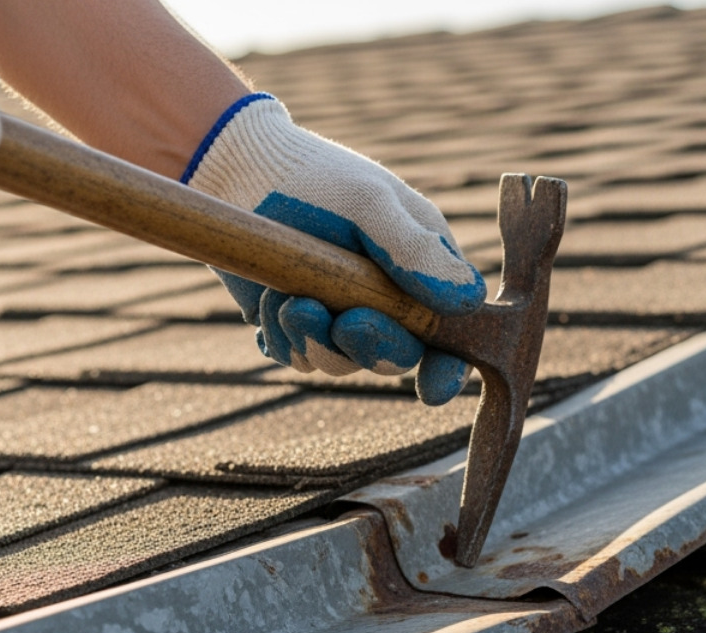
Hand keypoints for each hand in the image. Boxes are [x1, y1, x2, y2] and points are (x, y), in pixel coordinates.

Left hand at [183, 94, 485, 406]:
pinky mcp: (300, 325)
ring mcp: (342, 315)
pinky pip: (298, 357)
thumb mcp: (371, 203)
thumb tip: (468, 302)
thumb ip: (415, 252)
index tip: (432, 388)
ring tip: (287, 299)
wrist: (237, 172)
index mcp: (424, 269)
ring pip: (341, 364)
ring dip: (314, 338)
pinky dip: (282, 337)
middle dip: (369, 345)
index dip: (448, 368)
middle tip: (344, 320)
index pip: (452, 334)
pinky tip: (268, 302)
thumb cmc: (313, 178)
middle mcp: (388, 301)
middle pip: (396, 357)